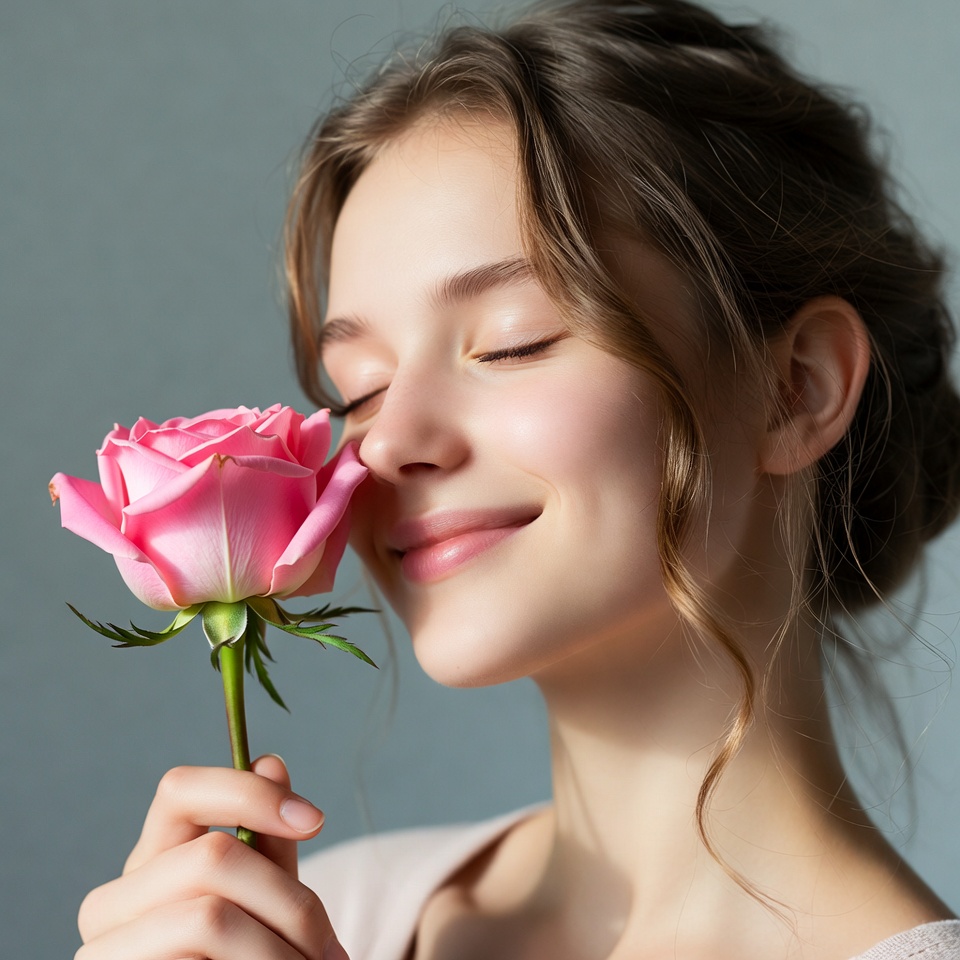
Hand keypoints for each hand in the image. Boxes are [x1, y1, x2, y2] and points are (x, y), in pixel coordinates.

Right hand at [76, 755, 348, 959]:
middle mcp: (112, 902)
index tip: (315, 819)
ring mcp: (104, 951)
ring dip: (279, 950)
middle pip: (212, 856)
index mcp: (150, 861)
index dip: (248, 792)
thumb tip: (271, 762)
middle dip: (291, 903)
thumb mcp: (264, 900)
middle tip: (332, 949)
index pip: (179, 790)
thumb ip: (267, 839)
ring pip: (210, 916)